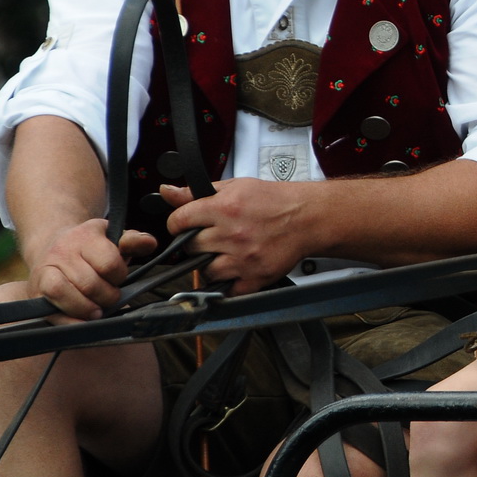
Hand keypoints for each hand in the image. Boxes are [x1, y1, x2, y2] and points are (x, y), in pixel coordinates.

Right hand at [27, 218, 157, 320]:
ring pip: (64, 294)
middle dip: (107, 296)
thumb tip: (149, 243)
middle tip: (110, 297)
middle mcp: (61, 251)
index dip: (119, 276)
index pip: (109, 263)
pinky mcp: (36, 293)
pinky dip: (70, 321)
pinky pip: (51, 310)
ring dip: (87, 308)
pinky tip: (83, 322)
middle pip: (90, 283)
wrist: (51, 245)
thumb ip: (133, 241)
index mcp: (85, 236)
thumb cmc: (90, 248)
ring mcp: (45, 272)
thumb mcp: (113, 237)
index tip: (119, 278)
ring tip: (97, 310)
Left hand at [163, 178, 306, 292]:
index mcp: (224, 208)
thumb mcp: (236, 187)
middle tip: (211, 238)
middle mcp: (232, 233)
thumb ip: (198, 191)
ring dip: (210, 265)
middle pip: (190, 248)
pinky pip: (226, 290)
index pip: (178, 221)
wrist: (308, 217)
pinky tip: (236, 270)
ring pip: (205, 271)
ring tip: (225, 254)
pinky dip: (228, 284)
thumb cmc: (275, 201)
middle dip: (196, 243)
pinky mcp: (254, 277)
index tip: (184, 226)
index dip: (178, 224)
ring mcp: (243, 258)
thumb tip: (167, 191)